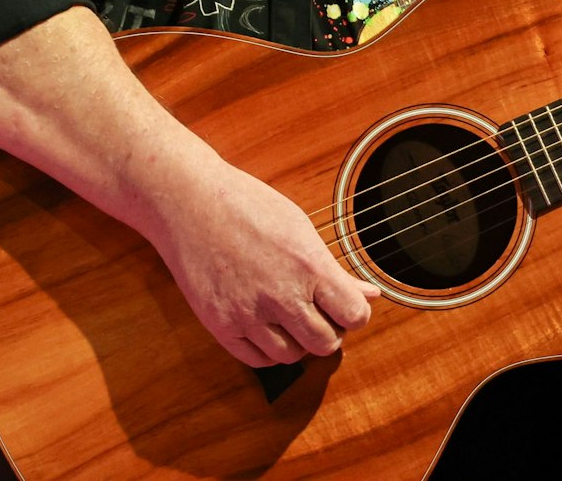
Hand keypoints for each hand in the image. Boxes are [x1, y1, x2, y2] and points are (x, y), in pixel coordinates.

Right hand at [151, 158, 381, 368]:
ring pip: (291, 356)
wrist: (192, 203)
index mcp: (308, 265)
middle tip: (319, 314)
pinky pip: (256, 359)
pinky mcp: (220, 325)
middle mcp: (281, 294)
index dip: (355, 314)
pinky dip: (268, 350)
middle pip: (326, 344)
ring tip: (291, 318)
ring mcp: (248, 313)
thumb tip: (369, 294)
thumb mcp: (300, 228)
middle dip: (329, 331)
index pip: (354, 316)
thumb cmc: (248, 207)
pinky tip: (268, 328)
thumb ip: (335, 269)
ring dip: (298, 343)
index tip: (346, 306)